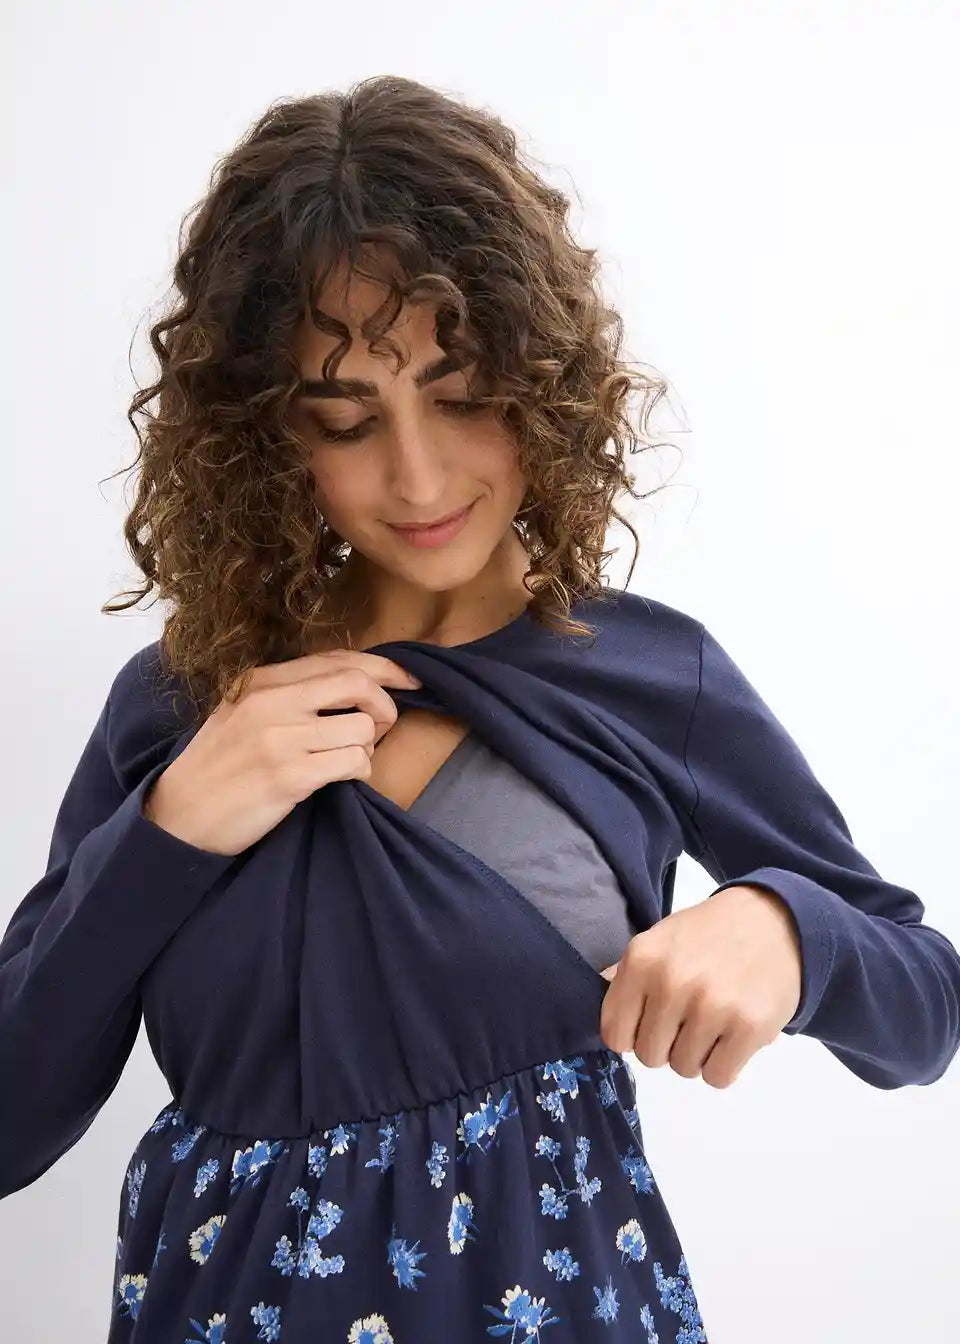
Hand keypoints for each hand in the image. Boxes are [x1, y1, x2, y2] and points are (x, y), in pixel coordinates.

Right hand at [142, 649, 421, 855]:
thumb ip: (286, 694)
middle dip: (385, 706)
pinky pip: (353, 762)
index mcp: (259, 681)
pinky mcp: (289, 776)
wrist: (178, 817)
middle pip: (357, 683)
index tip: (410, 680)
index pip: (337, 659)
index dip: (384, 666)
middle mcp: (270, 702)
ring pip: (362, 727)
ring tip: (347, 761)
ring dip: (369, 748)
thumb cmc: (218, 768)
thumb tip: (352, 684)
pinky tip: (342, 780)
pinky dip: (360, 772)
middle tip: (381, 729)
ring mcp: (279, 738)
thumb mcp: (240, 713)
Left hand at [598, 883, 802, 1087]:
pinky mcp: (749, 1026)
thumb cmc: (707, 937)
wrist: (773, 921)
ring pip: (684, 1069)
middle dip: (668, 1044)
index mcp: (641, 959)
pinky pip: (717, 1077)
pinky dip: (724, 1064)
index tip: (653, 1021)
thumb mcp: (657, 943)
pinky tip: (732, 1034)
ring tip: (714, 1020)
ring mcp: (711, 1005)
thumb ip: (625, 981)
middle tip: (690, 1017)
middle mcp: (672, 982)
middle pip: (650, 1057)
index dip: (634, 1034)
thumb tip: (603, 1024)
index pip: (615, 1035)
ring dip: (698, 1054)